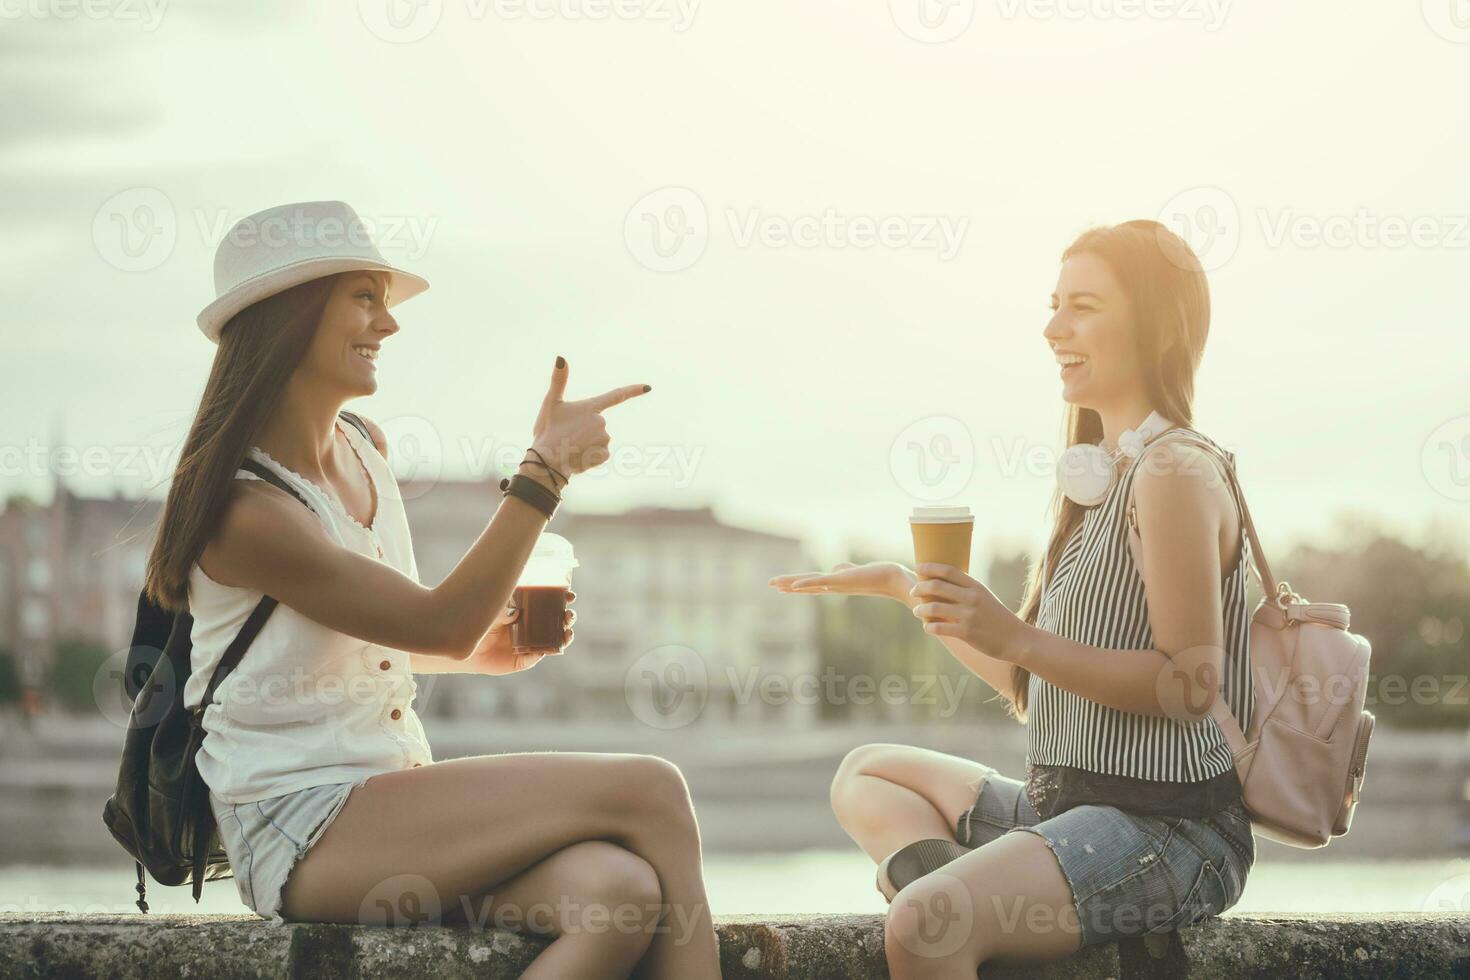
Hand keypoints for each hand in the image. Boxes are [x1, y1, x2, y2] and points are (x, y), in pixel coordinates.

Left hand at [463, 589, 577, 674]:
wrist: (468, 648)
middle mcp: (533, 626)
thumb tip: (516, 613)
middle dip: (568, 617)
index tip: (570, 595)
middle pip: (558, 620)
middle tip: (568, 615)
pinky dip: (546, 651)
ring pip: (554, 639)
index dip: (563, 597)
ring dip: (565, 635)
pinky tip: (551, 647)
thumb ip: (502, 611)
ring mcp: (531, 642)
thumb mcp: (491, 613)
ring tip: (568, 632)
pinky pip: (538, 655)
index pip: (550, 601)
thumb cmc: (480, 623)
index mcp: (529, 609)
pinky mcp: (525, 659)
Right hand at [531, 357, 650, 479]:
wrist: (546, 461)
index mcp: (591, 407)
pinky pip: (599, 453)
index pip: (616, 395)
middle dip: (584, 431)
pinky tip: (578, 456)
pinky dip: (589, 456)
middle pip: (597, 425)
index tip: (648, 387)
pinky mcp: (604, 454)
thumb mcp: (551, 404)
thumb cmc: (547, 431)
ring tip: (571, 447)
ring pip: (598, 440)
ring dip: (586, 444)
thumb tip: (561, 358)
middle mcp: (601, 421)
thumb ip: (558, 381)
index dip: (633, 391)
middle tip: (567, 436)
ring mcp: (604, 438)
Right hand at [768, 561, 917, 605]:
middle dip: (787, 585)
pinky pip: (820, 583)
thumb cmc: (880, 575)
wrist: (896, 579)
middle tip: (770, 584)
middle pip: (806, 586)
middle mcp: (834, 587)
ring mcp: (837, 584)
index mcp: (836, 586)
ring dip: (790, 584)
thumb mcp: (857, 572)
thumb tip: (837, 568)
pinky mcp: (842, 581)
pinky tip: (793, 586)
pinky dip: (806, 585)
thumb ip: (845, 570)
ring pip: (809, 584)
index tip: (782, 586)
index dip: (796, 585)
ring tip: (774, 584)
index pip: (811, 585)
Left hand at [910, 564, 1028, 661]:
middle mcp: (971, 598)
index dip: (930, 567)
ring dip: (920, 609)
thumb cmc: (998, 618)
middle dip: (919, 587)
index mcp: (976, 587)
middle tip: (913, 592)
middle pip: (936, 586)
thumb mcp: (985, 598)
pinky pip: (939, 628)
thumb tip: (944, 585)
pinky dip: (929, 627)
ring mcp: (968, 615)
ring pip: (933, 608)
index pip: (949, 570)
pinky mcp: (966, 633)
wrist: (1017, 639)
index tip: (918, 567)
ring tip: (917, 611)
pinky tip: (927, 628)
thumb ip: (966, 591)